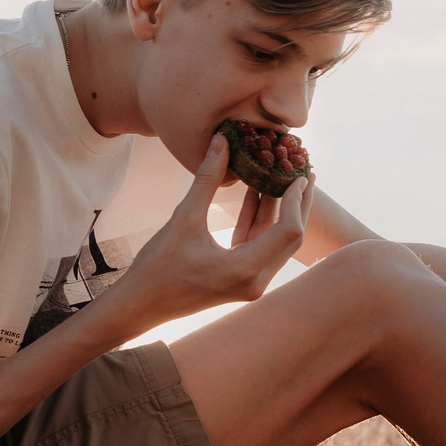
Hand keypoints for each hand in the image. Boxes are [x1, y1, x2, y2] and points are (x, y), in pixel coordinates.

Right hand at [110, 134, 312, 331]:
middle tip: (304, 170)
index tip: (297, 172)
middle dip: (297, 203)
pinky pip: (258, 246)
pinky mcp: (241, 280)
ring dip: (280, 210)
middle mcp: (256, 280)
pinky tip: (257, 194)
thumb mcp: (184, 218)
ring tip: (286, 177)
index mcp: (246, 268)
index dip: (295, 199)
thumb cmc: (158, 266)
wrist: (141, 304)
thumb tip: (221, 141)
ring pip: (276, 241)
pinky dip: (259, 221)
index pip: (288, 229)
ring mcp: (250, 283)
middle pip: (290, 237)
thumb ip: (207, 180)